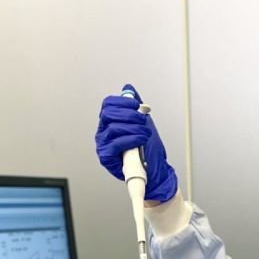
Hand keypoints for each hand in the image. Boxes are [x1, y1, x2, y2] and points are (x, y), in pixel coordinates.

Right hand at [95, 84, 178, 202]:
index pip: (108, 104)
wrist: (155, 170)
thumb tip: (128, 89)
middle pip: (109, 114)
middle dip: (129, 114)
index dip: (122, 101)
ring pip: (114, 128)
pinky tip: (141, 140)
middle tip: (143, 120)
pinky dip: (131, 139)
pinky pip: (116, 144)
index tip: (137, 104)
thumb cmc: (147, 148)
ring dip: (134, 128)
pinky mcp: (106, 158)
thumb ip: (134, 106)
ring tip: (145, 133)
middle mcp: (103, 132)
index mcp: (109, 121)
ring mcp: (103, 145)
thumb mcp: (142, 122)